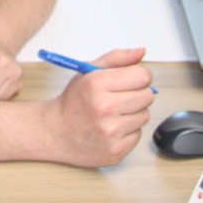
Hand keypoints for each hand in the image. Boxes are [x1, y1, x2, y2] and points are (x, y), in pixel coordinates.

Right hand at [43, 47, 155, 167]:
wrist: (55, 133)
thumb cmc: (72, 101)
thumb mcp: (88, 72)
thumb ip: (117, 58)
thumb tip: (141, 52)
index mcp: (97, 84)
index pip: (142, 76)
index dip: (140, 76)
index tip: (133, 80)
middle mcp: (104, 108)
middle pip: (147, 96)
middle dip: (138, 93)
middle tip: (121, 96)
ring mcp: (111, 131)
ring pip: (145, 115)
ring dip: (133, 113)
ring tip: (113, 113)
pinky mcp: (116, 150)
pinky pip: (138, 134)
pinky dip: (128, 130)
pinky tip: (111, 127)